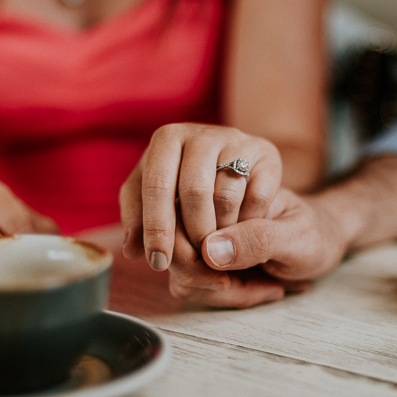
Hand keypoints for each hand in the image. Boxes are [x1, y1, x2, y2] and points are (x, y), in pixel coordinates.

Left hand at [120, 123, 282, 270]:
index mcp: (166, 139)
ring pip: (225, 197)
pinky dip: (247, 224)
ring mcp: (236, 140)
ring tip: (218, 248)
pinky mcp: (266, 154)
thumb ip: (145, 227)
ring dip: (221, 234)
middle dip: (193, 234)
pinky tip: (242, 232)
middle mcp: (200, 134)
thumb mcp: (163, 210)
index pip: (153, 184)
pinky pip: (256, 198)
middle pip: (193, 191)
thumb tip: (130, 250)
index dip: (155, 227)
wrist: (249, 189)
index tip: (158, 261)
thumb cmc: (194, 202)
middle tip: (196, 262)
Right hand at [160, 188, 345, 306]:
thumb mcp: (297, 236)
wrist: (324, 237)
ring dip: (226, 294)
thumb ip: (258, 239)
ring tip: (269, 288)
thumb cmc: (316, 232)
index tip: (249, 279)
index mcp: (225, 188)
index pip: (186, 228)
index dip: (207, 264)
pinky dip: (228, 295)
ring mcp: (202, 233)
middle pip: (177, 255)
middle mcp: (205, 209)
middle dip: (217, 285)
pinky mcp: (205, 255)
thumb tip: (208, 249)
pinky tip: (263, 288)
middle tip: (266, 288)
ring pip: (183, 276)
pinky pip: (195, 285)